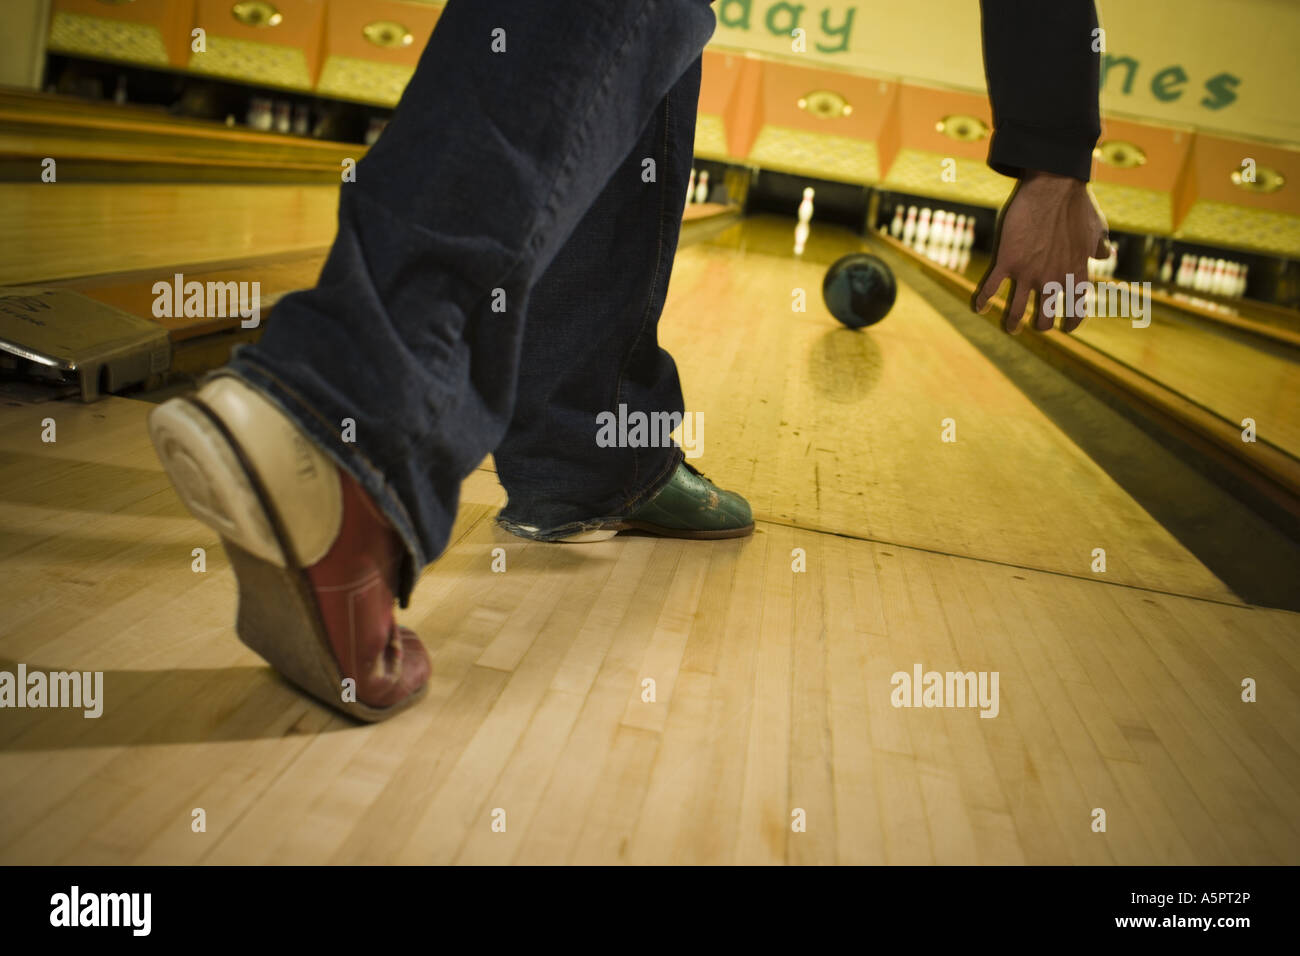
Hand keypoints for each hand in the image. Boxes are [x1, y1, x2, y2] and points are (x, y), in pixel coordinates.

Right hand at [973, 170, 1110, 333]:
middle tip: (1037, 325)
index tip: (1067, 328)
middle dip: (1041, 325)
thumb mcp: (1096, 228)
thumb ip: (1100, 246)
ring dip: (1012, 323)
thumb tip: (1107, 255)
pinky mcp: (1007, 261)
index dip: (1072, 322)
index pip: (1076, 309)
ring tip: (1011, 329)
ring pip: (1016, 310)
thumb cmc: (1078, 205)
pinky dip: (983, 301)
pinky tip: (979, 308)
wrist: (1053, 187)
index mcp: (1075, 273)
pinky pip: (991, 288)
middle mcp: (1052, 279)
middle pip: (1044, 316)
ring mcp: (1028, 272)